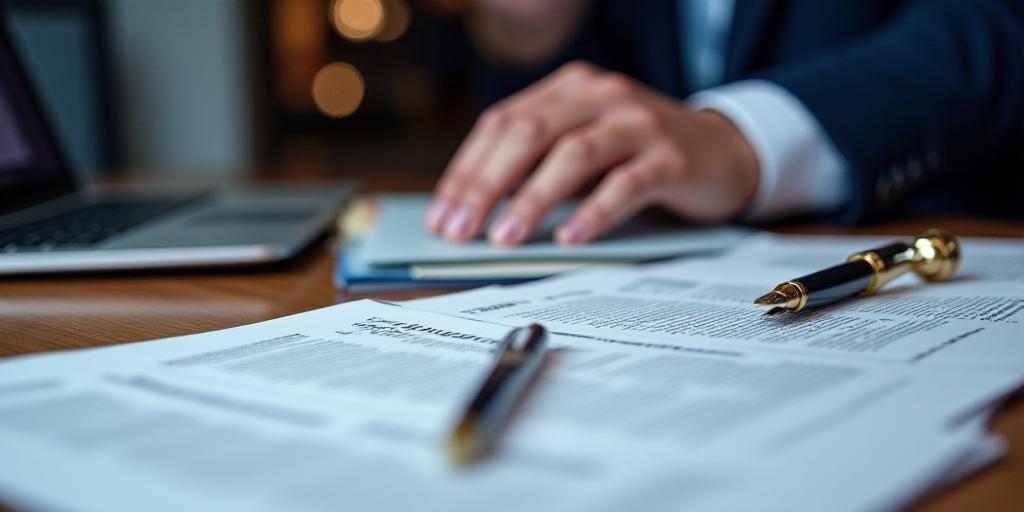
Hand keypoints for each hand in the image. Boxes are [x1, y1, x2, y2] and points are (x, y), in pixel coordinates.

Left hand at [426, 61, 759, 245]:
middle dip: (487, 185)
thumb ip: (536, 166)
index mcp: (569, 89)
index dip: (466, 171)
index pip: (502, 123)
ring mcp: (639, 123)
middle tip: (460, 231)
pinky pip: (626, 184)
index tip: (441, 217)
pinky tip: (568, 238)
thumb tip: (472, 213)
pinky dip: (593, 212)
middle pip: (528, 134)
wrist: (725, 151)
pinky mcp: (672, 157)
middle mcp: (601, 96)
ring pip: (574, 155)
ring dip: (533, 199)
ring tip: (505, 238)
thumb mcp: (583, 148)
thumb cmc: (638, 156)